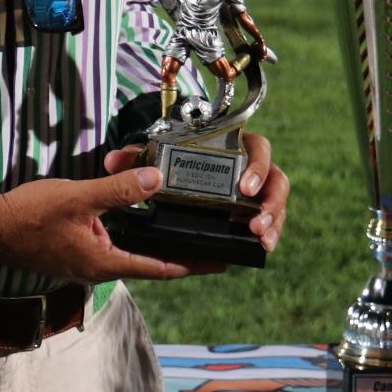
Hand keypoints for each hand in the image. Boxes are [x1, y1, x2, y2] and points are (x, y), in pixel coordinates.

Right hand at [0, 168, 225, 282]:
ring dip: (153, 242)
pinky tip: (137, 217)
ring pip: (129, 251)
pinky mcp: (75, 251)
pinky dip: (130, 233)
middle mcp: (98, 268)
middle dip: (177, 252)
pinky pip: (111, 243)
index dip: (191, 264)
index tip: (219, 262)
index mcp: (104, 262)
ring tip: (180, 227)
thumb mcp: (78, 197)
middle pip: (148, 262)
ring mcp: (85, 261)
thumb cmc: (31, 216)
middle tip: (206, 240)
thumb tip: (155, 180)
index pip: (159, 268)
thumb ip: (118, 189)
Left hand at [105, 136, 288, 253]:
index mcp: (234, 144)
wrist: (181, 166)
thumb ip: (136, 156)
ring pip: (277, 201)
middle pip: (277, 178)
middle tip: (255, 222)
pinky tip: (263, 247)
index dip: (257, 166)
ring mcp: (258, 189)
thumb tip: (113, 160)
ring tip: (262, 238)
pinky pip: (271, 220)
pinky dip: (270, 233)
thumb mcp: (155, 153)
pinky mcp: (255, 209)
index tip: (244, 188)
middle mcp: (251, 165)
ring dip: (274, 221)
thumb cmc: (172, 156)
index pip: (259, 147)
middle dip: (271, 201)